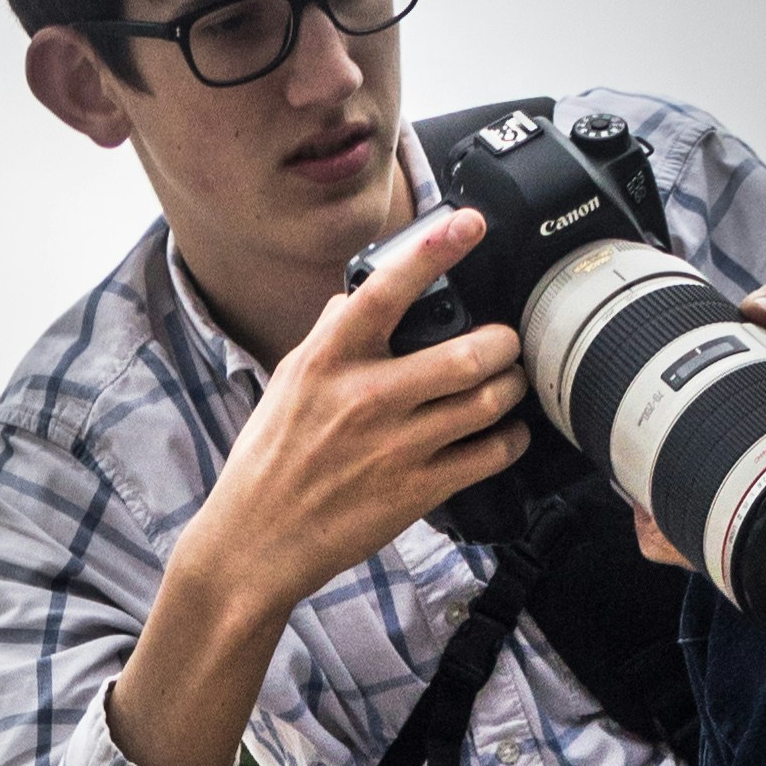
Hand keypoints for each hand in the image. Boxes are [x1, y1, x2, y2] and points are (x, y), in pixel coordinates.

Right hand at [108, 206, 529, 765]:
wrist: (254, 543)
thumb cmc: (267, 462)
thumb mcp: (285, 385)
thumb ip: (326, 337)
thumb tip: (351, 298)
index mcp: (328, 361)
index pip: (386, 290)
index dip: (434, 249)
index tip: (470, 222)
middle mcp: (365, 398)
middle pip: (464, 354)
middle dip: (501, 343)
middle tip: (506, 343)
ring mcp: (395, 448)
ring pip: (485, 403)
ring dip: (511, 388)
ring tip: (511, 384)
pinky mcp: (415, 493)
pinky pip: (487, 457)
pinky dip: (509, 440)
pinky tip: (507, 434)